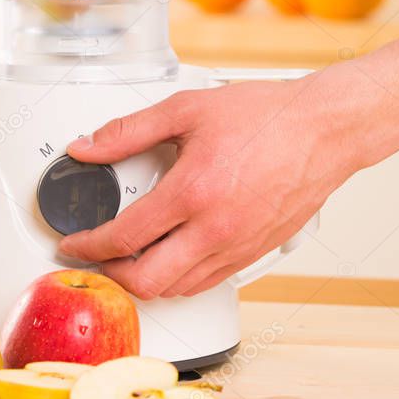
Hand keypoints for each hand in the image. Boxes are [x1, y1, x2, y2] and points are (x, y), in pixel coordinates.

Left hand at [59, 71, 360, 298]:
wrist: (325, 129)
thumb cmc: (267, 117)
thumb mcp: (187, 109)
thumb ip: (129, 130)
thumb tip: (87, 147)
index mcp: (193, 192)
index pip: (123, 237)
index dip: (87, 245)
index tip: (74, 242)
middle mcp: (215, 229)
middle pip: (146, 281)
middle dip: (110, 276)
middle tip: (95, 259)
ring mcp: (237, 247)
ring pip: (177, 289)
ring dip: (145, 282)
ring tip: (128, 260)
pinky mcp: (254, 254)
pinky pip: (206, 282)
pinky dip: (179, 279)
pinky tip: (170, 259)